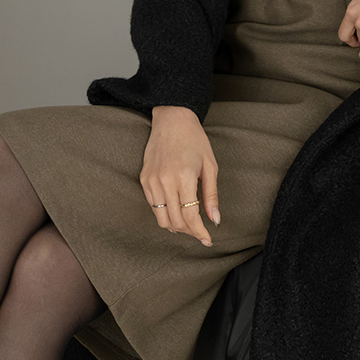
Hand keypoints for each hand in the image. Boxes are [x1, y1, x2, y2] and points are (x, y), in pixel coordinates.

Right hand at [140, 106, 219, 245]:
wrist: (172, 119)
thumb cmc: (195, 140)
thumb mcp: (210, 166)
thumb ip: (211, 195)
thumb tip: (215, 220)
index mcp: (184, 177)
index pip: (191, 217)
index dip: (200, 232)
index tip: (208, 240)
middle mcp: (165, 181)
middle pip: (175, 222)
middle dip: (190, 232)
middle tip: (200, 233)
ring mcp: (152, 181)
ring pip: (161, 218)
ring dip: (176, 227)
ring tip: (188, 226)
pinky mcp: (144, 179)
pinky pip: (153, 206)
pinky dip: (164, 214)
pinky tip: (175, 212)